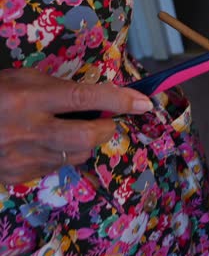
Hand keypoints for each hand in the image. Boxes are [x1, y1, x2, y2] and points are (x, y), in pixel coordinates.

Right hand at [0, 69, 152, 184]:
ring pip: (75, 155)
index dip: (119, 101)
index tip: (144, 102)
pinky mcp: (17, 176)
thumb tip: (94, 101)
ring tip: (69, 127)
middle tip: (107, 120)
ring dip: (84, 141)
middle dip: (106, 129)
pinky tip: (45, 142)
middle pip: (87, 137)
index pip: (84, 99)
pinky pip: (55, 166)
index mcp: (27, 99)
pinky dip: (60, 154)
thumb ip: (55, 89)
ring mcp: (21, 158)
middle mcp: (27, 131)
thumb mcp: (19, 80)